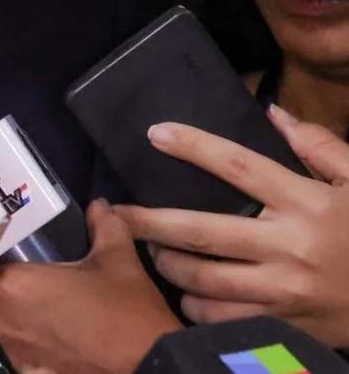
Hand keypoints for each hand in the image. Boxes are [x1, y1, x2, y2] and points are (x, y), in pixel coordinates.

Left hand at [0, 200, 180, 373]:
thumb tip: (100, 206)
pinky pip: (9, 354)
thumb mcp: (118, 260)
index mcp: (12, 285)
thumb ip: (104, 226)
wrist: (152, 366)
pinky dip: (16, 345)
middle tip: (9, 285)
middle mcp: (1, 320)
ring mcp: (13, 352)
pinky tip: (36, 338)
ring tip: (22, 311)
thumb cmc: (127, 312)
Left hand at [114, 106, 348, 347]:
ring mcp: (284, 291)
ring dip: (166, 264)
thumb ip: (318, 146)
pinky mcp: (284, 324)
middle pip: (201, 232)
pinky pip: (222, 318)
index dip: (194, 147)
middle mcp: (288, 246)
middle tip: (119, 212)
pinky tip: (183, 292)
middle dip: (150, 221)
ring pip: (203, 279)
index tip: (155, 133)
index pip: (238, 166)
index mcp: (304, 202)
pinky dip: (193, 306)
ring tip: (150, 249)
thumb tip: (273, 113)